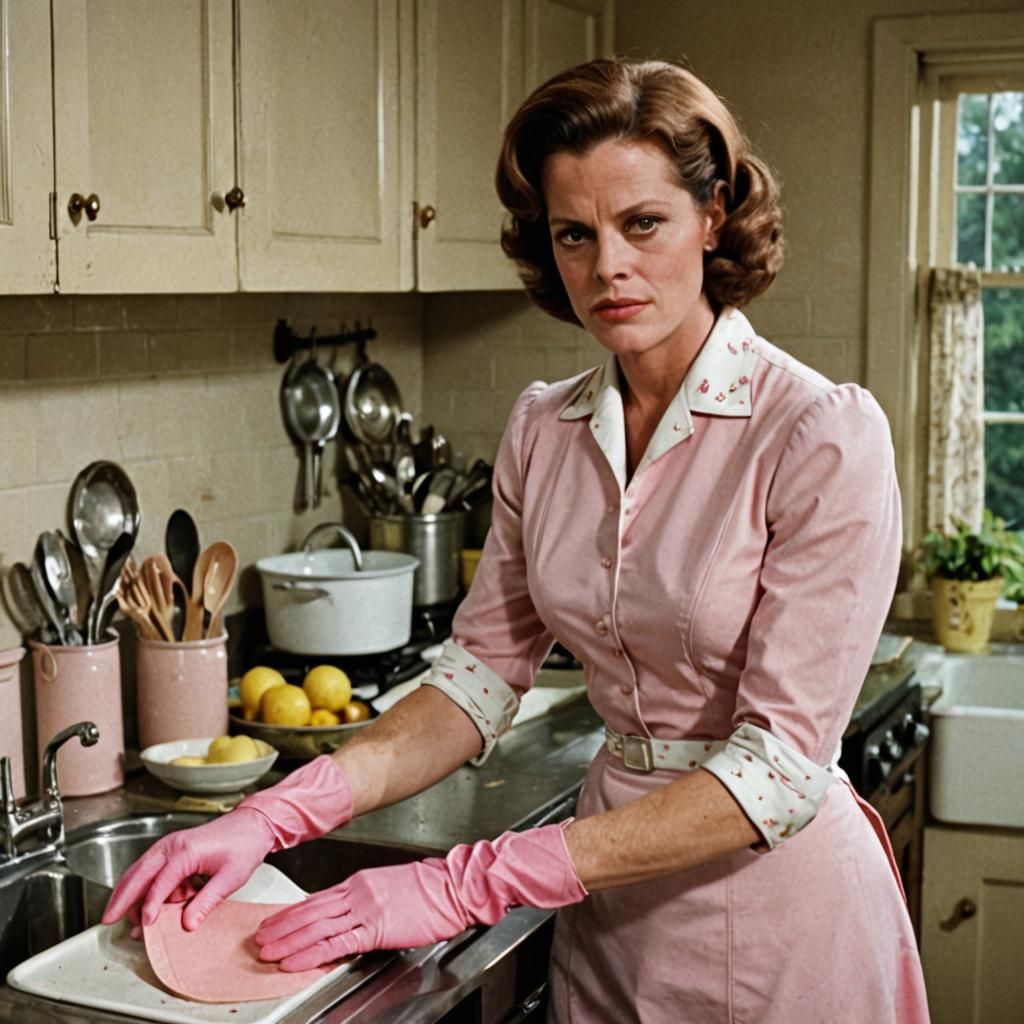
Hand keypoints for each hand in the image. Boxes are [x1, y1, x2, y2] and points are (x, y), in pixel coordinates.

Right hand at [102, 755, 352, 930]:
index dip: (150, 906)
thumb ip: (206, 901)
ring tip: (124, 918)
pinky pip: (152, 871)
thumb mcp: (230, 877)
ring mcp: (170, 846)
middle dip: (122, 898)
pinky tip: (148, 906)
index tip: (145, 926)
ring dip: (130, 894)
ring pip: (140, 872)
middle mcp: (172, 846)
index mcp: (185, 851)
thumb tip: (186, 925)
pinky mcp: (173, 850)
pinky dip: (145, 888)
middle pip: (138, 874)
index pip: (160, 883)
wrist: (253, 825)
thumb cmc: (244, 846)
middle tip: (108, 920)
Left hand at [255, 822, 586, 970]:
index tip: (273, 922)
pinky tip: (295, 959)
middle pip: (310, 911)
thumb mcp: (390, 886)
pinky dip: (311, 952)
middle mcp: (356, 892)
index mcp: (359, 882)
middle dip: (282, 926)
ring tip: (268, 950)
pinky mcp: (375, 927)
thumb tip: (347, 914)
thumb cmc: (429, 889)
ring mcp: (364, 909)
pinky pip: (336, 942)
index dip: (292, 913)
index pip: (316, 900)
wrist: (453, 885)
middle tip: (259, 938)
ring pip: (316, 926)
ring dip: (288, 939)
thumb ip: (366, 898)